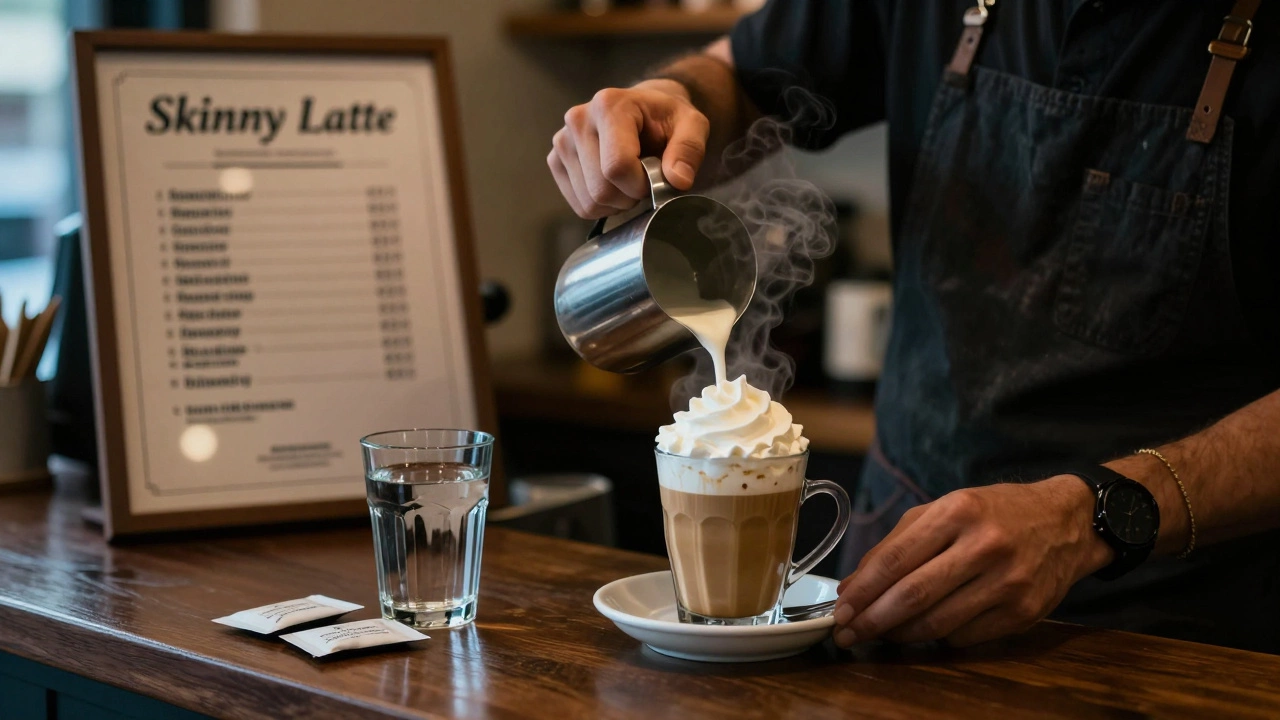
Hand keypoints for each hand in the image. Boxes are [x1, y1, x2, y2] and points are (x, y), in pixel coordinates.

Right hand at [548, 80, 709, 218]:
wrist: (642, 112)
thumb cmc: (665, 119)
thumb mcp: (692, 124)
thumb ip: (689, 148)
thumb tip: (678, 180)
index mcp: (609, 105)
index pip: (617, 166)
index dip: (641, 185)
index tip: (655, 177)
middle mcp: (578, 120)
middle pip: (601, 189)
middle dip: (629, 196)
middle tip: (643, 179)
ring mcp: (562, 141)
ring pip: (589, 202)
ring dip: (616, 203)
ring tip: (628, 180)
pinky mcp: (555, 160)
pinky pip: (580, 205)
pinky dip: (601, 205)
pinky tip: (613, 185)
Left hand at [831, 476, 1113, 647]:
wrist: (1065, 521)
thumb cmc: (994, 513)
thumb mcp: (945, 508)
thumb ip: (897, 542)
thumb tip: (855, 585)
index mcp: (959, 511)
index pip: (896, 559)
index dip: (862, 589)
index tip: (840, 608)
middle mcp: (985, 546)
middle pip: (913, 595)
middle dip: (872, 619)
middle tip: (847, 632)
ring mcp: (1009, 582)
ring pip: (937, 623)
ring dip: (900, 633)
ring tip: (879, 633)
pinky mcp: (1024, 612)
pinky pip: (965, 636)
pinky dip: (937, 637)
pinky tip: (923, 629)